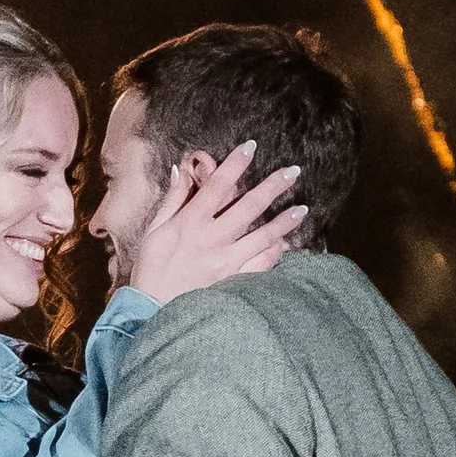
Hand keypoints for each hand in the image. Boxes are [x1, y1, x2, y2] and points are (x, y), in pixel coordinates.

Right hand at [127, 140, 306, 303]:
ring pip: (263, 236)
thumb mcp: (154, 229)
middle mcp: (212, 239)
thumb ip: (172, 200)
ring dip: (285, 221)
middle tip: (293, 172)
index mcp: (190, 222)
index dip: (235, 164)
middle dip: (273, 186)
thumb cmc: (152, 267)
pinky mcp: (232, 281)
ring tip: (303, 209)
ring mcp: (226, 261)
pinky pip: (261, 264)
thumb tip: (181, 170)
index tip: (251, 147)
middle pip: (249, 206)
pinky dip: (275, 253)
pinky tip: (286, 243)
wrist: (152, 309)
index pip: (218, 186)